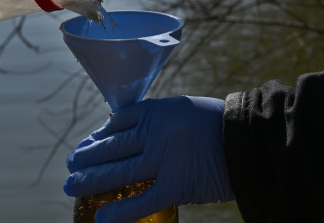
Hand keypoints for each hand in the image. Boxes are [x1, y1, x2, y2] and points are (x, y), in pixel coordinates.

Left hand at [63, 96, 233, 222]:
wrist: (252, 141)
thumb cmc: (221, 126)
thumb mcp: (185, 111)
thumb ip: (160, 123)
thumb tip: (130, 135)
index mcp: (159, 111)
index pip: (119, 121)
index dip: (99, 134)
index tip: (89, 141)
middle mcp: (157, 133)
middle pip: (113, 147)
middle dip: (88, 157)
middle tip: (71, 164)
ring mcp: (165, 159)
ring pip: (119, 172)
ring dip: (92, 181)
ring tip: (72, 186)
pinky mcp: (177, 184)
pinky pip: (143, 200)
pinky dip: (121, 212)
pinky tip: (102, 217)